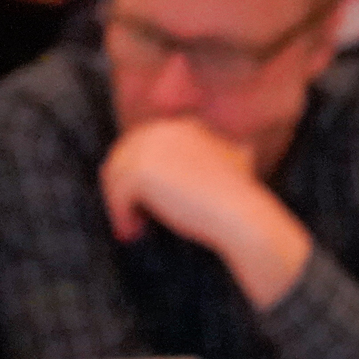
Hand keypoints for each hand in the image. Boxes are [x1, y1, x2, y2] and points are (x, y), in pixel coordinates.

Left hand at [99, 119, 312, 308]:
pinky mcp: (139, 171)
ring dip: (121, 203)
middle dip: (125, 189)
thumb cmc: (240, 198)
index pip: (145, 146)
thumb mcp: (233, 162)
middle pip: (124, 157)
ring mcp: (147, 148)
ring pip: (117, 176)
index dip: (144, 176)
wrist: (241, 213)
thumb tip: (188, 170)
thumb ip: (210, 154)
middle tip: (133, 216)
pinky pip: (118, 194)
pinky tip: (133, 232)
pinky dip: (121, 215)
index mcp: (182, 126)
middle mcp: (162, 129)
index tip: (146, 201)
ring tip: (133, 228)